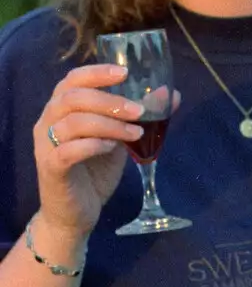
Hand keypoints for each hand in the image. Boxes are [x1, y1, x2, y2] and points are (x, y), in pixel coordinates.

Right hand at [33, 63, 170, 238]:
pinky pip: (67, 150)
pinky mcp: (50, 168)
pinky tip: (112, 147)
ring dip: (109, 124)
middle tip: (139, 110)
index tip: (125, 73)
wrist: (74, 214)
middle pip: (73, 97)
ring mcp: (46, 145)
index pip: (73, 79)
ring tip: (135, 133)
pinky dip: (93, 145)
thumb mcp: (119, 140)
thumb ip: (136, 118)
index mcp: (62, 109)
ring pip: (73, 122)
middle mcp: (48, 122)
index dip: (97, 72)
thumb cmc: (94, 172)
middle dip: (110, 100)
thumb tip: (171, 96)